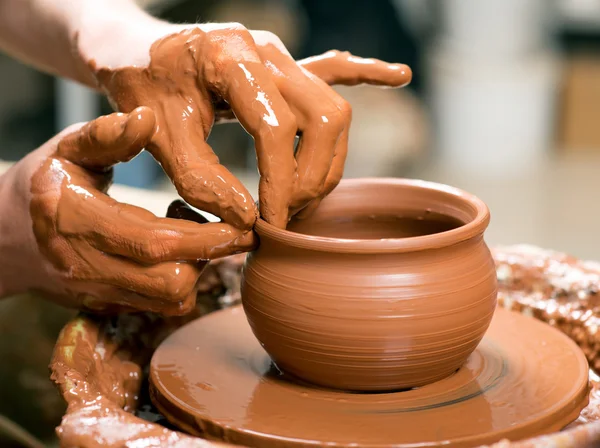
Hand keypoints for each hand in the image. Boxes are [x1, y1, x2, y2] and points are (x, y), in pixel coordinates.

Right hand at [0, 108, 254, 314]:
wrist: (5, 237)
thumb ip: (107, 135)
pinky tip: (177, 250)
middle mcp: (86, 267)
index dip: (206, 236)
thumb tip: (148, 118)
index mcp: (75, 220)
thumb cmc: (44, 183)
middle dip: (213, 255)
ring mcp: (97, 292)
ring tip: (197, 232)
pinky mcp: (109, 305)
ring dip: (199, 268)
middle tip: (234, 227)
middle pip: (171, 280)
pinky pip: (161, 306)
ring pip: (171, 299)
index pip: (154, 241)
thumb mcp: (67, 148)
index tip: (244, 223)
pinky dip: (183, 281)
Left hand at [83, 23, 411, 227]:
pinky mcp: (283, 65)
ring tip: (301, 198)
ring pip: (334, 109)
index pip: (278, 128)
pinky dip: (367, 75)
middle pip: (326, 117)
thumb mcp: (156, 135)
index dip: (281, 183)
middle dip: (312, 177)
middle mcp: (266, 50)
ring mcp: (280, 55)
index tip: (270, 224)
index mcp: (231, 57)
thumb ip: (201, 179)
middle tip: (286, 216)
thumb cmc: (137, 84)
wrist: (130, 47)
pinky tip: (396, 77)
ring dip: (328, 161)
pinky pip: (333, 67)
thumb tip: (247, 220)